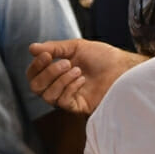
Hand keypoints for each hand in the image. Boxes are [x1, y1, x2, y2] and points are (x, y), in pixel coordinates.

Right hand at [27, 40, 144, 113]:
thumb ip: (53, 48)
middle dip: (48, 73)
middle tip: (66, 63)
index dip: (36, 66)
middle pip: (35, 87)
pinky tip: (82, 80)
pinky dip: (70, 88)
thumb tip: (31, 48)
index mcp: (54, 72)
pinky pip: (63, 102)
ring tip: (77, 70)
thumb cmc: (102, 56)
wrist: (122, 67)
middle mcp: (58, 86)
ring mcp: (67, 97)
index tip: (47, 55)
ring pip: (48, 96)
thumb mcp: (75, 47)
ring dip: (61, 80)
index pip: (33, 74)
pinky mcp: (78, 106)